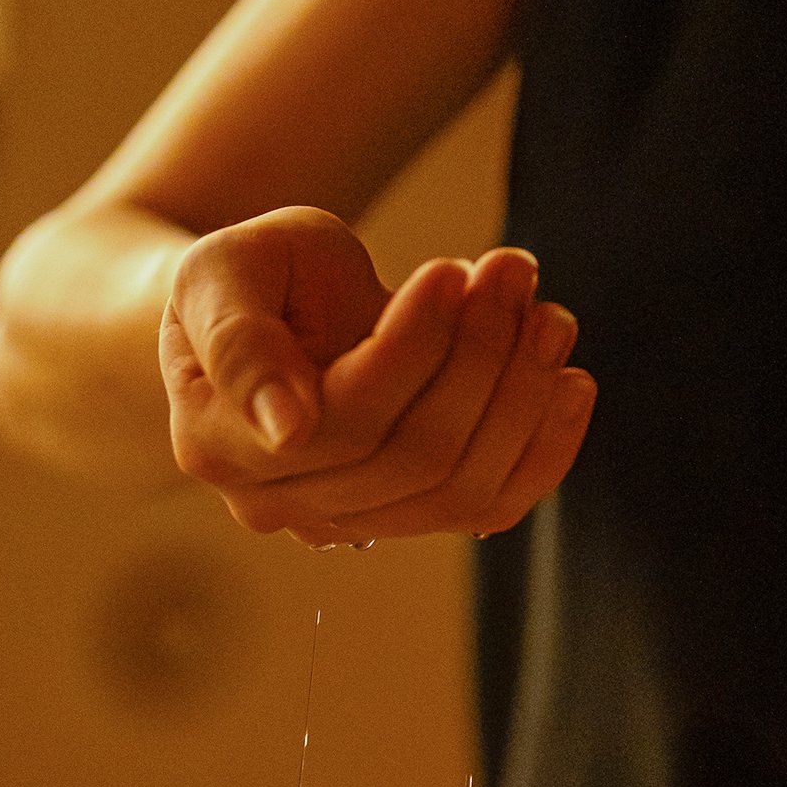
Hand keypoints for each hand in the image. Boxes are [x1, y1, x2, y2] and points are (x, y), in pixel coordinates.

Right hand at [159, 206, 595, 547]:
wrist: (262, 310)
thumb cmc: (245, 278)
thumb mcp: (221, 273)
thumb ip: (239, 339)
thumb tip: (289, 429)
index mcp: (216, 440)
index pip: (342, 418)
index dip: (412, 348)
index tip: (452, 269)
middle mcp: (274, 500)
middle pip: (411, 454)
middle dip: (479, 354)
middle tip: (512, 267)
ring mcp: (338, 520)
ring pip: (457, 487)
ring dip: (520, 396)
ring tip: (546, 311)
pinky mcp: (399, 516)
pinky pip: (485, 508)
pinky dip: (542, 451)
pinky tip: (570, 384)